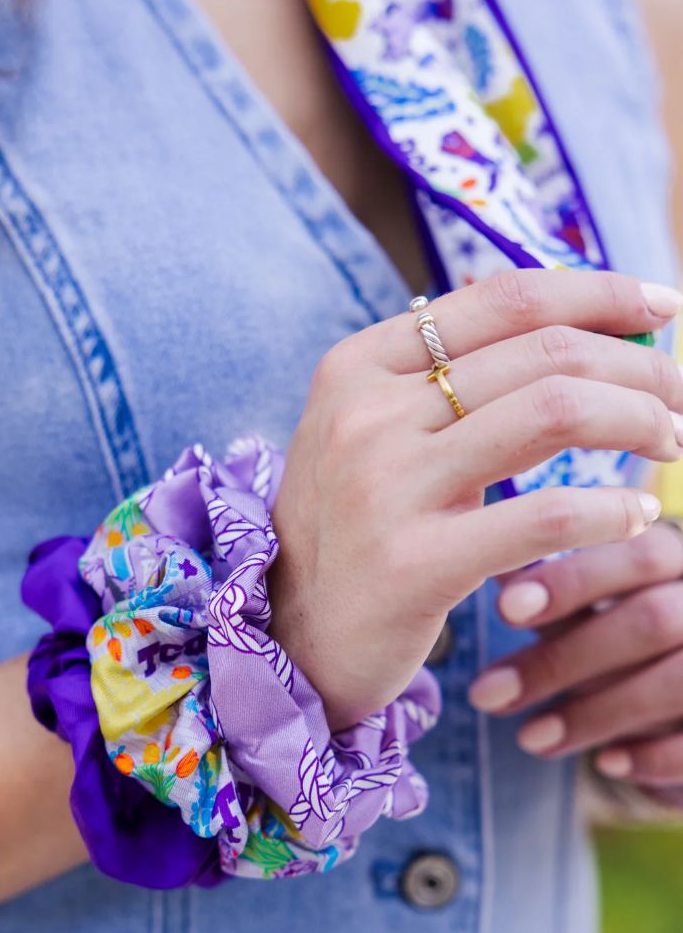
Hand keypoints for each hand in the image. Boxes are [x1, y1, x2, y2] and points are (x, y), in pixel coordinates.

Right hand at [270, 269, 682, 729]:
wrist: (288, 640)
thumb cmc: (350, 534)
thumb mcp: (370, 437)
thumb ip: (440, 381)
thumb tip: (567, 326)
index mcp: (357, 367)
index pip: (504, 298)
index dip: (600, 292)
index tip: (664, 305)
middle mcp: (365, 416)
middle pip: (544, 352)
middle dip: (640, 364)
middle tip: (681, 393)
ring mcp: (385, 489)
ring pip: (555, 413)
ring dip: (638, 419)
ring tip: (670, 443)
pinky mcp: (414, 564)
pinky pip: (546, 517)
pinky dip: (610, 511)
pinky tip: (635, 518)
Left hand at [468, 521, 682, 805]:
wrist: (682, 716)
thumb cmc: (626, 649)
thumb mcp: (594, 615)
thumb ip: (554, 598)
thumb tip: (489, 570)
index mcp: (680, 563)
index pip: (638, 554)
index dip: (571, 580)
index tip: (503, 609)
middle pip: (652, 619)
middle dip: (562, 659)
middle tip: (486, 693)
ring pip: (674, 680)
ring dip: (593, 714)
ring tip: (529, 738)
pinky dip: (650, 755)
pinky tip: (605, 764)